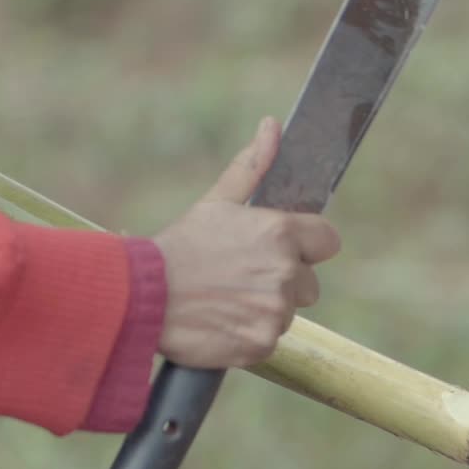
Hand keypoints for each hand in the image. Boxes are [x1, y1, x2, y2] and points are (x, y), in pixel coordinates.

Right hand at [154, 116, 341, 368]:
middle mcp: (285, 272)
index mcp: (281, 233)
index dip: (306, 247)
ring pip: (288, 312)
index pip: (328, 241)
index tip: (279, 251)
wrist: (141, 297)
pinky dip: (249, 335)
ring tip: (226, 300)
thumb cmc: (179, 247)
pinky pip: (270, 339)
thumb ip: (252, 167)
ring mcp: (275, 310)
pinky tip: (222, 322)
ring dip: (264, 310)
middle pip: (309, 283)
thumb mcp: (216, 203)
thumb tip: (272, 126)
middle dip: (283, 282)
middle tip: (239, 278)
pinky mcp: (262, 343)